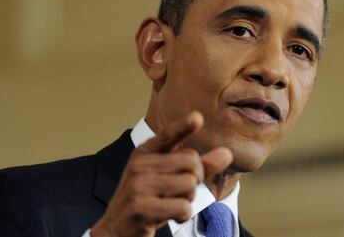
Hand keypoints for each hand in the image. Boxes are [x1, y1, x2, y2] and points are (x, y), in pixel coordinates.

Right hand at [91, 111, 232, 236]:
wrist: (117, 227)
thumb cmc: (147, 198)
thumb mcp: (168, 177)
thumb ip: (198, 165)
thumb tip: (226, 153)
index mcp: (145, 152)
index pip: (168, 135)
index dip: (183, 126)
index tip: (198, 117)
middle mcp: (140, 165)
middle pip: (191, 162)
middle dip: (196, 178)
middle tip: (182, 189)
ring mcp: (139, 186)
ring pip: (189, 184)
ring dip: (188, 198)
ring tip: (172, 202)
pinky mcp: (142, 208)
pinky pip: (182, 207)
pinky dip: (183, 214)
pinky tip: (170, 215)